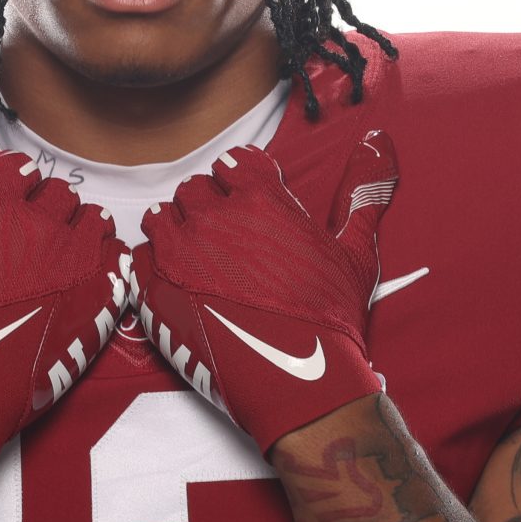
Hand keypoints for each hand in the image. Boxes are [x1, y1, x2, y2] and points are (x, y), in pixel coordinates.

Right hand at [0, 140, 134, 462]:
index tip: (6, 205)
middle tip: (31, 235)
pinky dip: (106, 259)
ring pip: (95, 219)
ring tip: (62, 253)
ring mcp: (75, 259)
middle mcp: (40, 224)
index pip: (20, 170)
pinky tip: (86, 275)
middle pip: (60, 193)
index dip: (13, 186)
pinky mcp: (100, 293)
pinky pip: (119, 256)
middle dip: (47, 207)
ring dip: (80, 229)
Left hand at [133, 132, 397, 452]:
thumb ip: (365, 189)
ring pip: (162, 217)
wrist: (298, 382)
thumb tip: (378, 139)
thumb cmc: (330, 318)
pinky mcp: (155, 291)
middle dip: (211, 206)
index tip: (251, 204)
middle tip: (230, 239)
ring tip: (201, 257)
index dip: (244, 183)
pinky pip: (142, 257)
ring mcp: (178, 254)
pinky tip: (181, 282)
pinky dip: (158, 264)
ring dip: (178, 229)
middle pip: (196, 189)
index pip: (235, 163)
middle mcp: (212, 217)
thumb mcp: (357, 250)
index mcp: (259, 197)